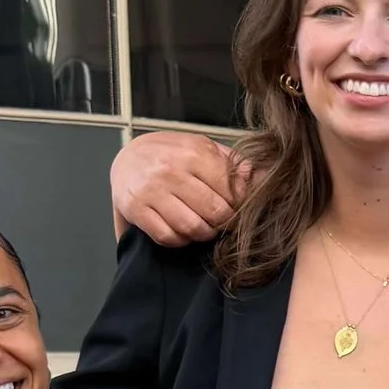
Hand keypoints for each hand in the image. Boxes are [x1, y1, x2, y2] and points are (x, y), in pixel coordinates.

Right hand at [111, 131, 245, 246]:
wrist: (127, 159)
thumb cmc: (172, 155)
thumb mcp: (201, 148)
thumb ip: (231, 163)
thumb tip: (261, 178)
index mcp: (193, 152)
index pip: (232, 190)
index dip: (239, 204)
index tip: (236, 206)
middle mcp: (171, 170)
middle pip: (215, 212)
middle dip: (224, 222)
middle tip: (221, 220)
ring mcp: (151, 190)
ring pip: (192, 227)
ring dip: (203, 234)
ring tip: (203, 226)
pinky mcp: (136, 209)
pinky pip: (168, 236)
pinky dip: (180, 240)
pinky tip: (181, 231)